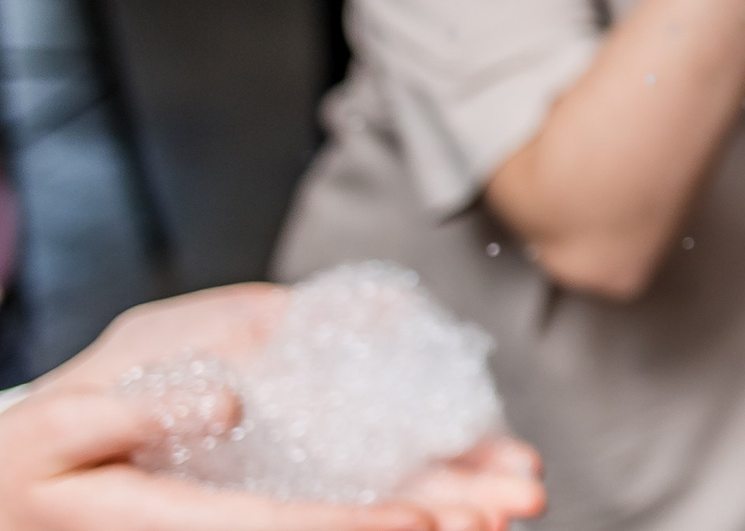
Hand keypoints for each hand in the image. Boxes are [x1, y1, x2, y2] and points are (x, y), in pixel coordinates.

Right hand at [1, 285, 544, 530]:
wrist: (19, 489)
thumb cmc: (37, 457)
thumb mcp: (63, 425)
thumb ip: (132, 412)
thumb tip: (230, 402)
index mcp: (175, 520)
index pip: (278, 528)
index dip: (354, 528)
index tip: (428, 521)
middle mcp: (225, 525)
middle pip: (338, 528)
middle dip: (438, 516)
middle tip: (519, 504)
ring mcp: (251, 511)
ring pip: (355, 511)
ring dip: (444, 503)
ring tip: (517, 498)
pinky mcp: (263, 497)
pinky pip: (343, 497)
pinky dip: (413, 485)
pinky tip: (466, 487)